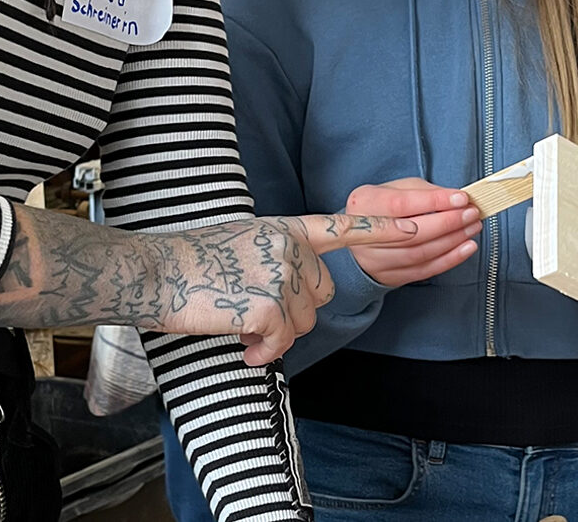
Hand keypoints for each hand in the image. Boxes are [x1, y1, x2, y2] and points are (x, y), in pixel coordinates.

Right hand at [155, 212, 419, 365]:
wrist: (153, 272)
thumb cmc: (191, 263)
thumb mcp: (245, 243)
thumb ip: (280, 257)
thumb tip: (301, 292)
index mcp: (286, 228)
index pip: (346, 225)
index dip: (387, 228)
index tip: (423, 226)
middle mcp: (290, 247)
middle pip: (321, 295)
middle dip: (293, 312)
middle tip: (251, 310)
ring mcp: (280, 274)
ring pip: (302, 323)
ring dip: (273, 334)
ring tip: (236, 322)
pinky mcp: (267, 304)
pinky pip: (281, 342)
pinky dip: (261, 353)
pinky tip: (240, 346)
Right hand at [344, 178, 481, 287]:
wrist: (360, 237)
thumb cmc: (382, 207)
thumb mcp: (395, 188)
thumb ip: (424, 191)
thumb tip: (456, 199)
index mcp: (365, 203)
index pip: (401, 204)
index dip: (434, 202)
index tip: (461, 198)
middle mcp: (365, 234)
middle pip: (412, 232)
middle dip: (448, 222)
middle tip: (471, 213)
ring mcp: (376, 259)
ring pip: (420, 253)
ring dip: (453, 241)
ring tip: (472, 227)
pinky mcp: (389, 276)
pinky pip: (424, 271)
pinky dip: (449, 260)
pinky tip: (466, 248)